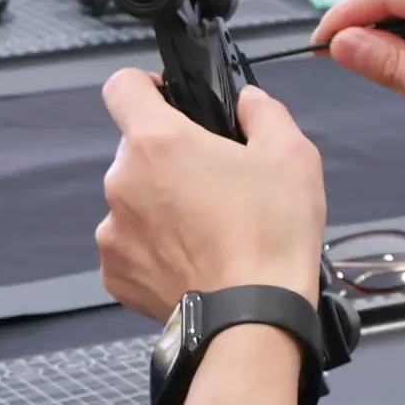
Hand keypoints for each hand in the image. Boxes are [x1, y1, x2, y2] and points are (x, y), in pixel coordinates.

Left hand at [97, 73, 325, 318]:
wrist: (253, 318)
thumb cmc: (271, 236)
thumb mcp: (292, 154)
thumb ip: (263, 112)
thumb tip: (247, 101)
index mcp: (158, 142)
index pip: (121, 86)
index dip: (145, 87)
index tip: (168, 101)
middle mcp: (122, 182)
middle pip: (136, 150)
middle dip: (169, 159)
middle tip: (215, 182)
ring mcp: (113, 232)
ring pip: (134, 201)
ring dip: (161, 206)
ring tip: (208, 230)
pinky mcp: (115, 274)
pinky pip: (130, 247)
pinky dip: (155, 250)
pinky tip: (193, 260)